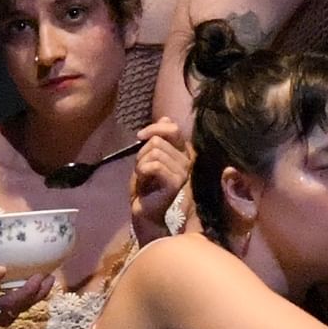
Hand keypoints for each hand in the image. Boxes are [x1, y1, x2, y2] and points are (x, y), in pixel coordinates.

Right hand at [0, 228, 54, 328]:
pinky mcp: (12, 313)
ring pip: (22, 307)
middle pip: (8, 304)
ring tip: (49, 276)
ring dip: (38, 294)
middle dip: (25, 293)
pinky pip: (28, 306)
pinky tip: (49, 280)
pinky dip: (40, 294)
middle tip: (39, 276)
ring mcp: (1, 314)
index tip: (2, 268)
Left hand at [128, 118, 188, 242]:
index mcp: (182, 152)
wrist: (144, 212)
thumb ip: (158, 138)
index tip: (140, 137)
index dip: (155, 128)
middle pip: (158, 141)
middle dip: (142, 154)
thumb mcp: (149, 157)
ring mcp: (184, 172)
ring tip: (144, 178)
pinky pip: (155, 165)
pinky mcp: (176, 183)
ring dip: (141, 164)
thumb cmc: (146, 186)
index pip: (173, 128)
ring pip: (155, 152)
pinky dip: (142, 171)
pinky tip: (144, 182)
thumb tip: (167, 117)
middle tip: (143, 170)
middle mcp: (187, 161)